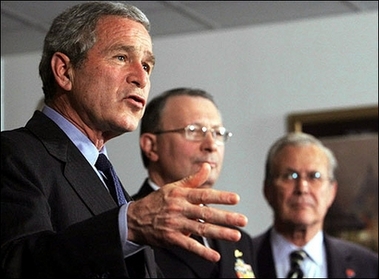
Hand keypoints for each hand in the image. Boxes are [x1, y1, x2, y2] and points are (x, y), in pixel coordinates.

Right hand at [127, 163, 247, 261]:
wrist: (136, 218)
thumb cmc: (158, 201)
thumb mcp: (173, 187)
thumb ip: (193, 179)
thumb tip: (208, 167)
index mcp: (181, 195)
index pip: (204, 195)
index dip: (220, 197)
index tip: (235, 199)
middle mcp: (179, 209)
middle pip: (206, 213)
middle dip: (226, 217)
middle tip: (242, 220)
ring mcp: (175, 224)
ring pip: (201, 229)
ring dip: (219, 233)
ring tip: (235, 235)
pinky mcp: (171, 238)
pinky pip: (189, 245)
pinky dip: (202, 251)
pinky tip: (214, 255)